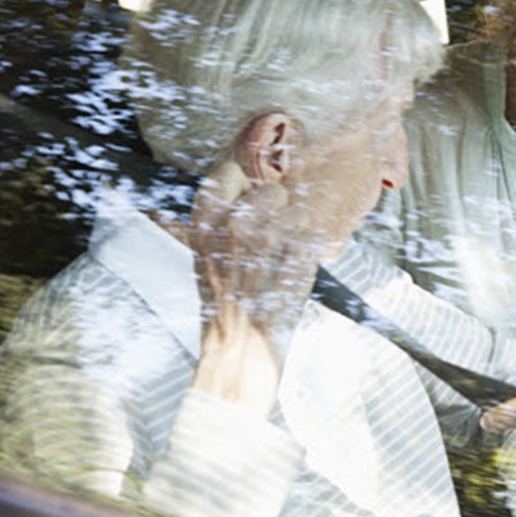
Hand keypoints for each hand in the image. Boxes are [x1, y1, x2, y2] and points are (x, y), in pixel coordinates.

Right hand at [187, 162, 317, 331]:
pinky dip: (307, 251)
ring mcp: (270, 235)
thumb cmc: (224, 303)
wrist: (241, 344)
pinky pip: (312, 233)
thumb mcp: (202, 255)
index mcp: (206, 221)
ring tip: (280, 261)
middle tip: (267, 243)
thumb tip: (235, 187)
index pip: (229, 172)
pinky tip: (291, 271)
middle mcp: (236, 223)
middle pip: (271, 190)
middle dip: (275, 212)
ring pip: (297, 211)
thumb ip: (215, 219)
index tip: (247, 204)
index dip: (243, 188)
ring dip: (294, 233)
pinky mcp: (298, 250)